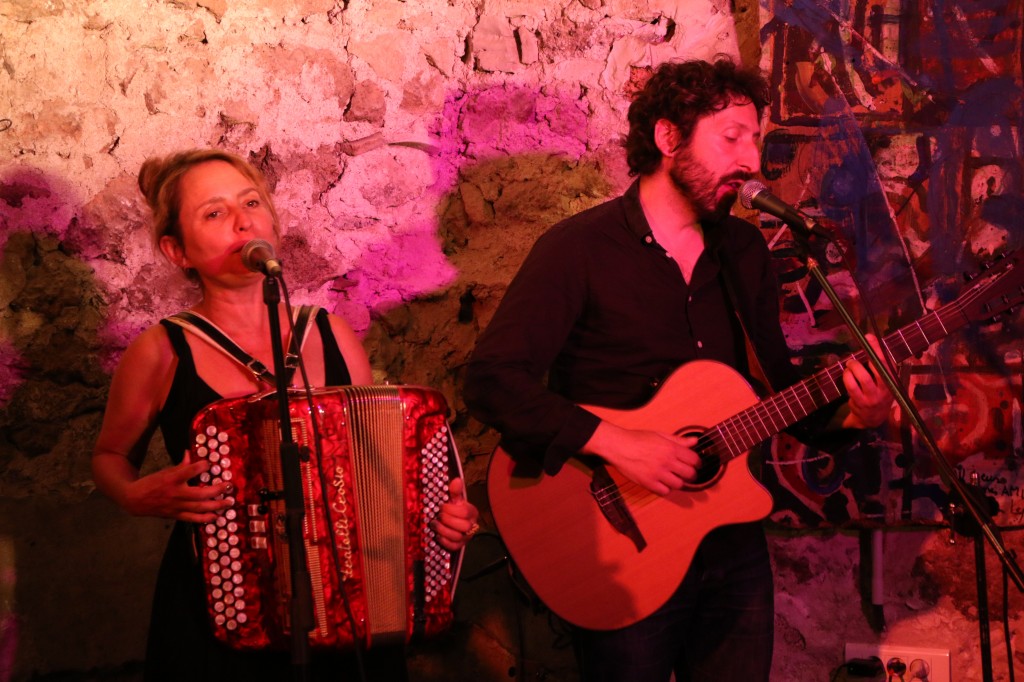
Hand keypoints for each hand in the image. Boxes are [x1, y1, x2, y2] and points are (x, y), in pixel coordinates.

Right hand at [123, 459, 231, 522]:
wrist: (135, 500)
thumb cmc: (152, 483)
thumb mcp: (165, 471)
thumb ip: (181, 465)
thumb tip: (190, 453)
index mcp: (172, 479)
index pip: (189, 471)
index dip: (201, 466)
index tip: (210, 463)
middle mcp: (176, 493)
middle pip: (200, 494)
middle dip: (217, 491)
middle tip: (229, 487)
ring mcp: (176, 506)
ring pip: (199, 508)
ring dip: (216, 506)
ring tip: (228, 503)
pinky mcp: (176, 515)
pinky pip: (192, 519)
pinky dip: (205, 519)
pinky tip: (216, 517)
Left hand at [432, 478, 479, 551]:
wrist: (453, 522)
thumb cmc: (453, 509)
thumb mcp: (454, 499)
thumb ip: (455, 491)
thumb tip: (457, 479)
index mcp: (472, 512)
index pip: (464, 512)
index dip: (451, 509)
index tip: (442, 506)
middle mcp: (472, 525)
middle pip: (464, 526)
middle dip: (447, 520)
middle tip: (438, 515)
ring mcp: (466, 537)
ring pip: (458, 537)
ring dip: (443, 530)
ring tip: (434, 524)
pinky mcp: (459, 546)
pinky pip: (454, 546)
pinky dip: (444, 541)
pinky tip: (437, 535)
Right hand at [584, 421, 700, 495]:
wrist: (618, 446)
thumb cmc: (637, 439)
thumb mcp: (659, 435)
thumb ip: (678, 440)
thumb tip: (695, 441)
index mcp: (671, 448)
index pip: (694, 459)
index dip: (697, 463)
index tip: (695, 465)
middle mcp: (667, 461)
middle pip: (689, 474)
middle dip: (691, 475)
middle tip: (686, 474)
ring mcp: (658, 474)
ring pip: (678, 485)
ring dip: (678, 482)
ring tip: (672, 478)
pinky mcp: (648, 483)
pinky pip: (664, 491)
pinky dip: (665, 489)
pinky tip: (661, 483)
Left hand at [842, 334, 893, 429]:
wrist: (874, 418)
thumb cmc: (878, 392)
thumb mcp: (883, 379)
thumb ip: (877, 360)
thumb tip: (869, 337)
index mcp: (892, 379)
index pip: (886, 361)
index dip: (877, 349)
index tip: (868, 337)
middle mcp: (886, 388)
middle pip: (878, 369)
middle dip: (865, 359)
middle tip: (853, 359)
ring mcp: (873, 396)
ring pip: (863, 378)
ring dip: (853, 369)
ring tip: (849, 366)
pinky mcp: (861, 402)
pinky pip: (852, 387)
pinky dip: (847, 378)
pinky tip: (846, 375)